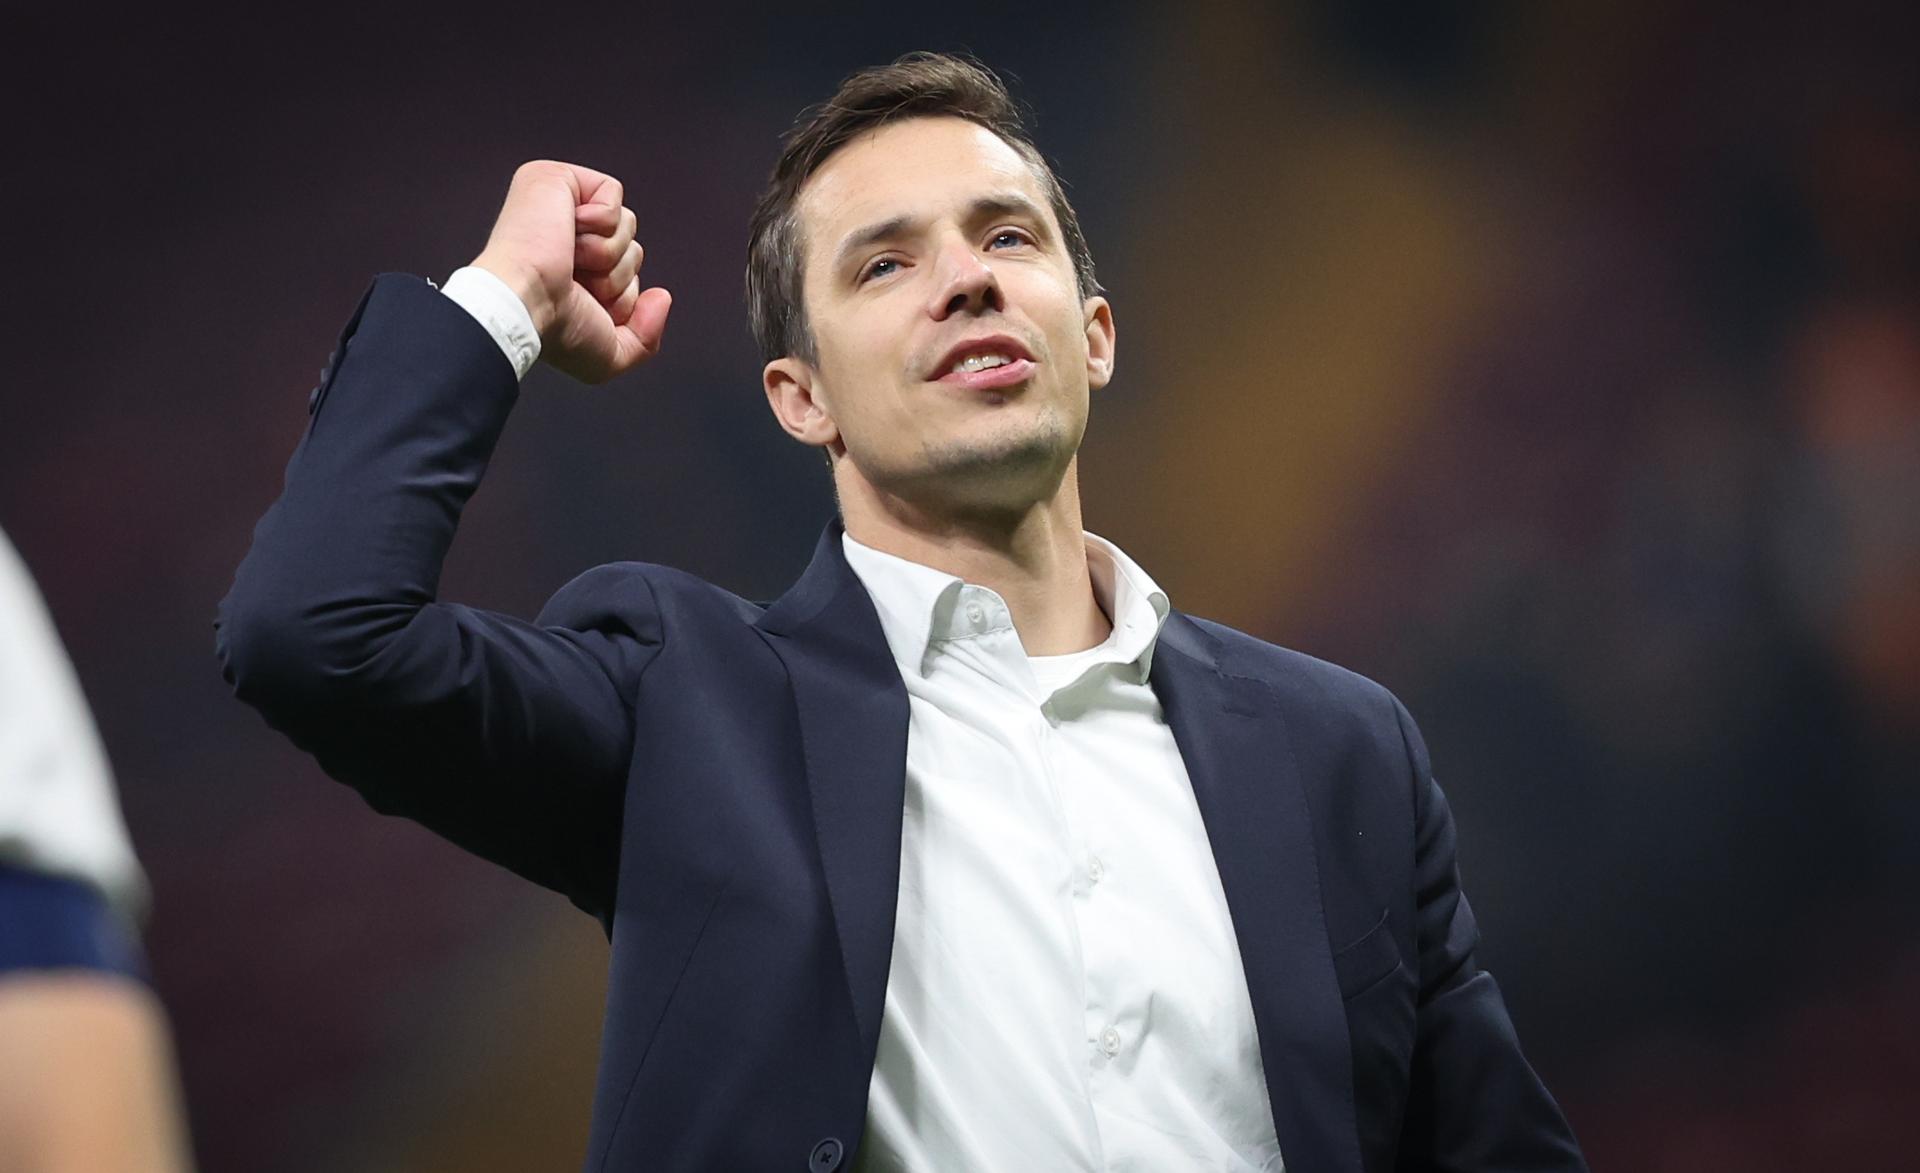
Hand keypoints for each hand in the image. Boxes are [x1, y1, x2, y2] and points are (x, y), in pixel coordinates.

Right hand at [471, 160, 671, 383]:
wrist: (524, 304)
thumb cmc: (553, 329)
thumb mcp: (608, 356)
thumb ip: (646, 338)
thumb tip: (661, 298)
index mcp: (571, 273)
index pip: (627, 273)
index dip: (621, 295)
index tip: (584, 303)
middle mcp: (563, 238)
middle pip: (632, 248)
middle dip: (617, 275)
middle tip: (576, 282)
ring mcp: (557, 206)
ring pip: (627, 223)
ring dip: (608, 252)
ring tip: (570, 260)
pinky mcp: (555, 179)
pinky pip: (613, 194)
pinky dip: (600, 221)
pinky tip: (567, 232)